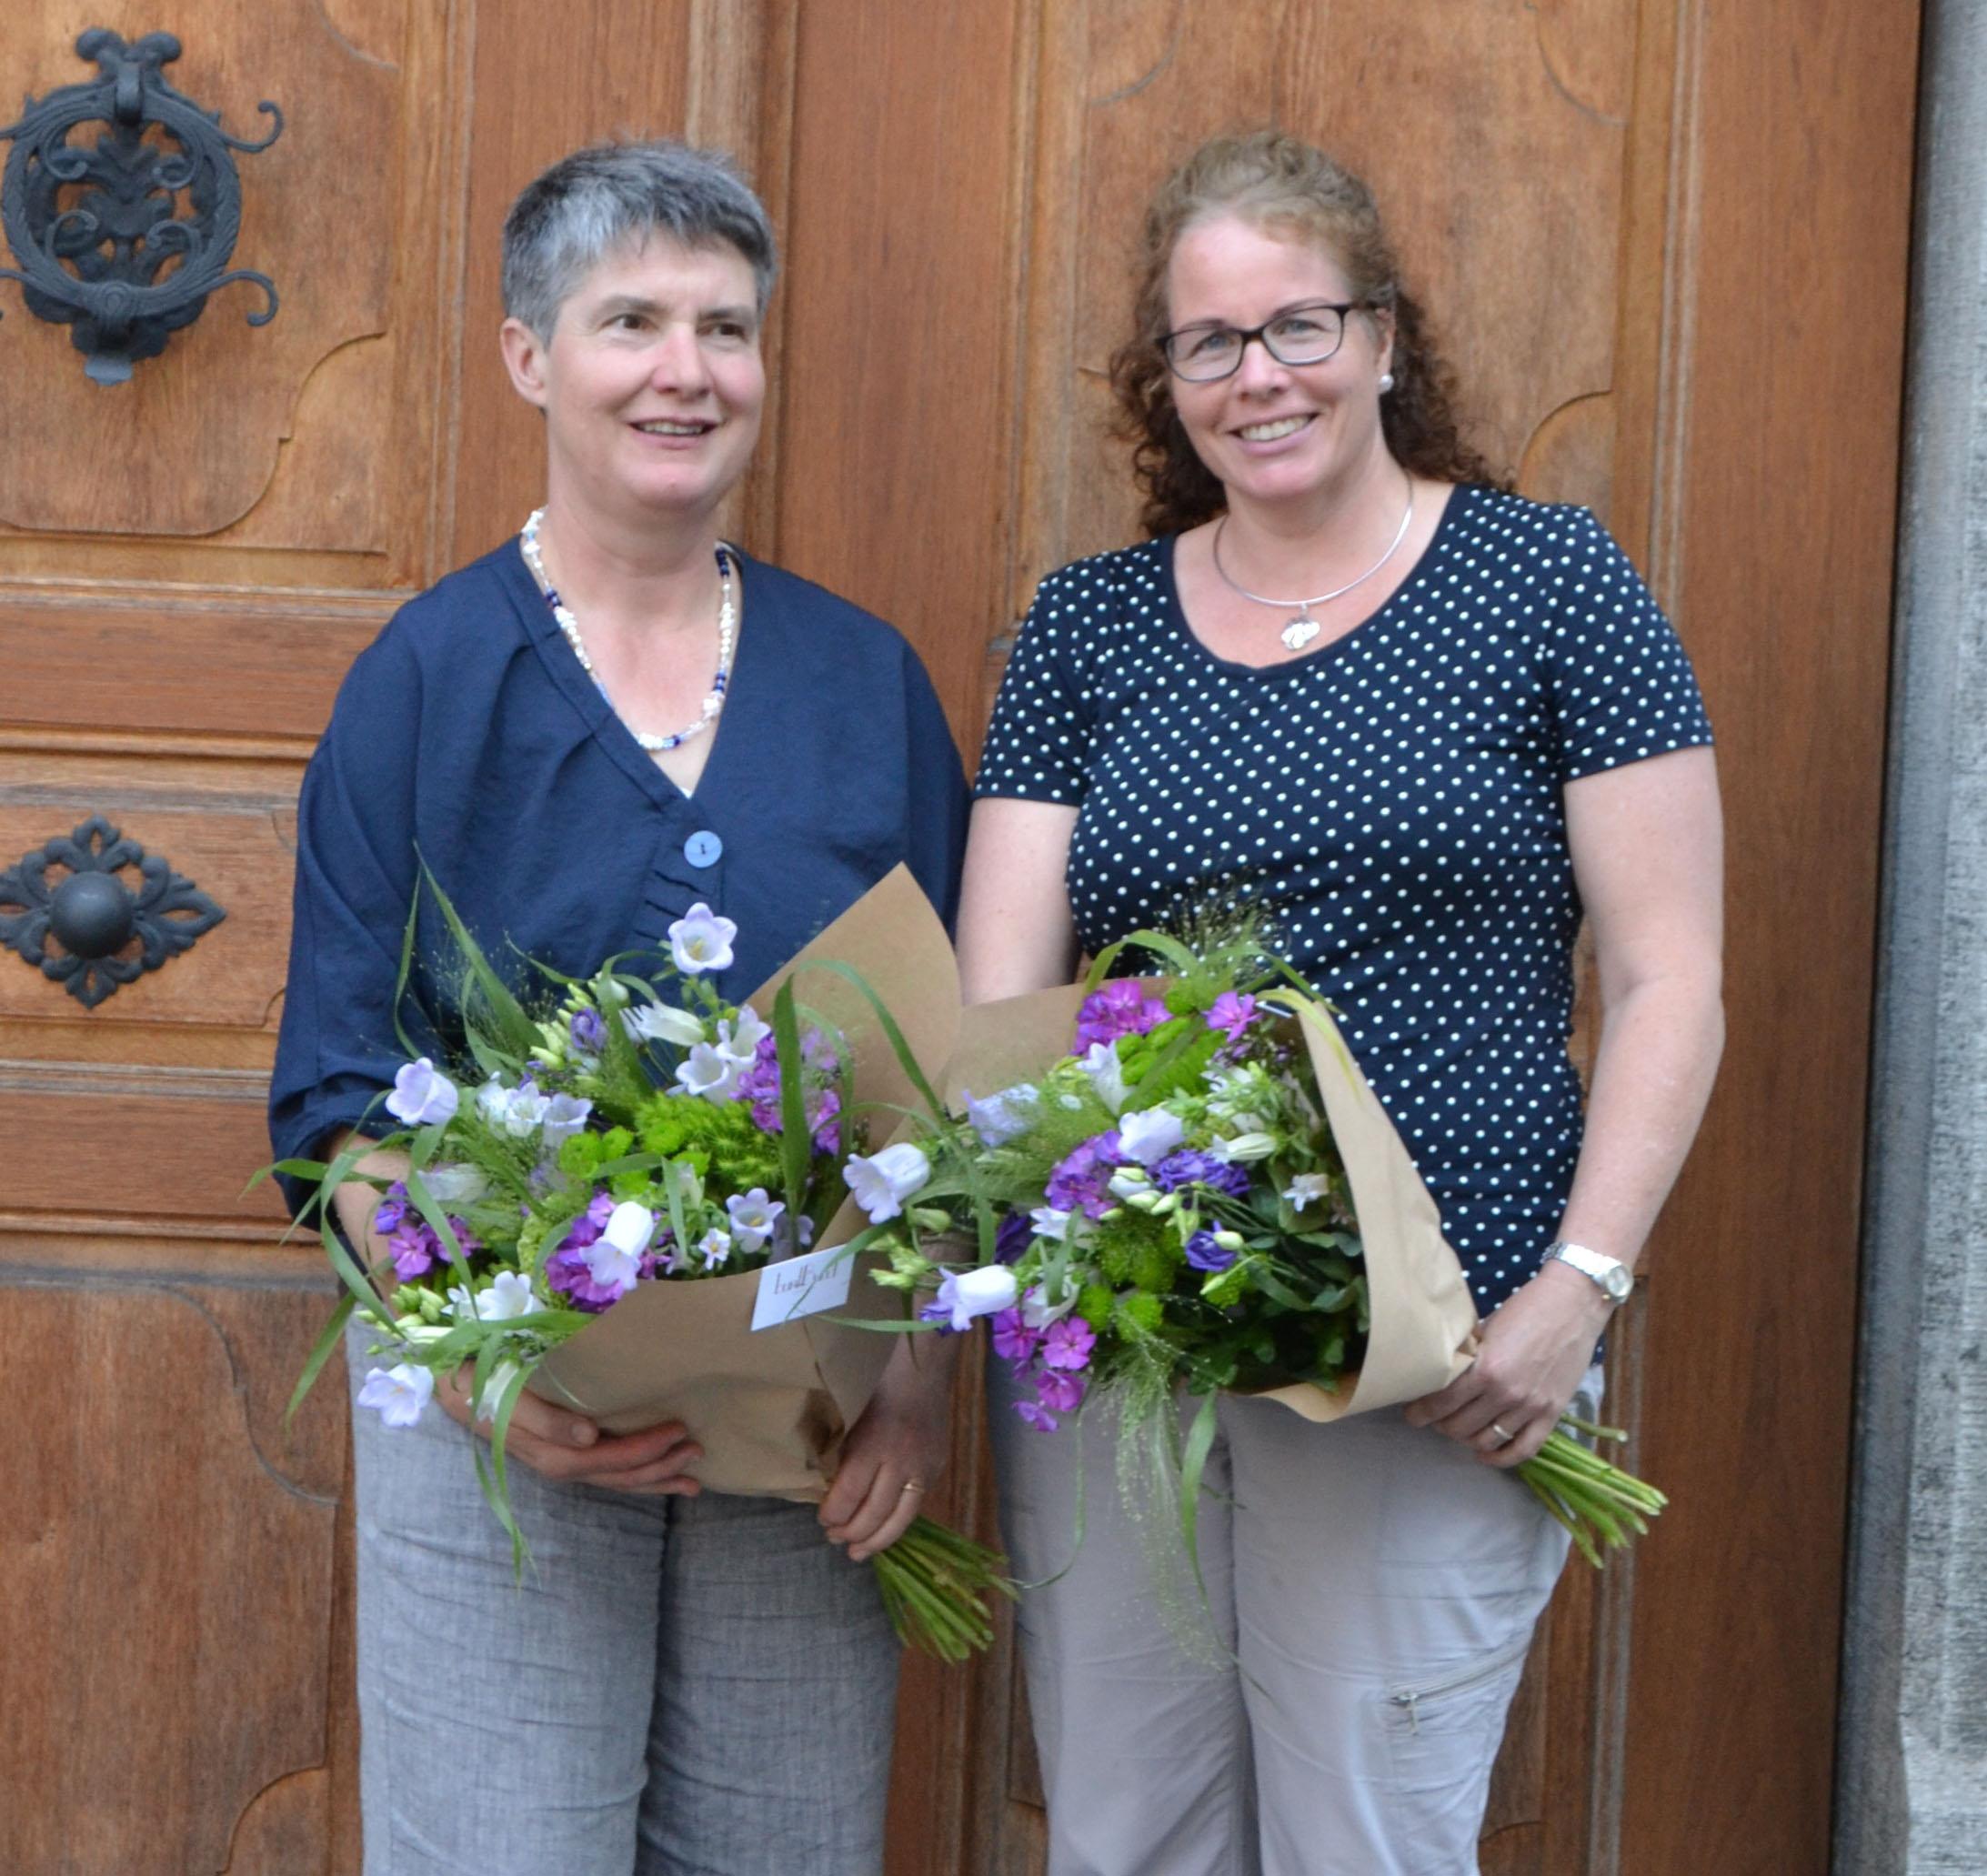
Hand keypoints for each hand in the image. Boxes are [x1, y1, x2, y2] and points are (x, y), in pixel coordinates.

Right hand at [433, 1366, 702, 1495]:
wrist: (448, 1376)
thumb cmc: (479, 1376)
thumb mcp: (504, 1392)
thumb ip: (544, 1418)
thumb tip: (588, 1436)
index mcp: (544, 1450)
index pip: (602, 1459)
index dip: (641, 1451)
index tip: (678, 1430)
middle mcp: (555, 1461)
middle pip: (613, 1476)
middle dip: (658, 1467)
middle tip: (698, 1451)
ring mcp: (559, 1457)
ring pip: (612, 1479)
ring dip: (653, 1477)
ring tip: (693, 1474)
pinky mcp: (561, 1449)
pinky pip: (603, 1470)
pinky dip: (635, 1474)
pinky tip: (663, 1474)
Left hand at [820, 1335, 957, 1561]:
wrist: (923, 1370)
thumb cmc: (879, 1386)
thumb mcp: (853, 1418)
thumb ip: (847, 1456)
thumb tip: (836, 1492)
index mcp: (874, 1443)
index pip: (850, 1493)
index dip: (834, 1513)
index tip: (822, 1520)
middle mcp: (901, 1460)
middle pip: (875, 1512)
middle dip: (852, 1532)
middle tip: (835, 1540)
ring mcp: (924, 1467)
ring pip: (901, 1518)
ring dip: (877, 1540)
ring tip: (858, 1553)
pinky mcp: (937, 1469)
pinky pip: (917, 1504)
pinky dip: (898, 1521)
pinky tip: (884, 1530)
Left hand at [1403, 1263, 1612, 1467]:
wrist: (1572, 1306)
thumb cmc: (1525, 1309)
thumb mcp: (1486, 1328)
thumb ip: (1467, 1355)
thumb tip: (1442, 1372)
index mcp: (1485, 1369)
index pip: (1442, 1403)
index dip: (1421, 1413)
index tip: (1412, 1415)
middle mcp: (1506, 1394)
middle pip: (1460, 1427)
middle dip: (1441, 1425)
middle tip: (1436, 1418)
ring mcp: (1530, 1407)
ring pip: (1487, 1441)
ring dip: (1467, 1440)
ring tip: (1459, 1430)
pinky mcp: (1552, 1414)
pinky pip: (1524, 1449)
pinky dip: (1502, 1458)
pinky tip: (1485, 1455)